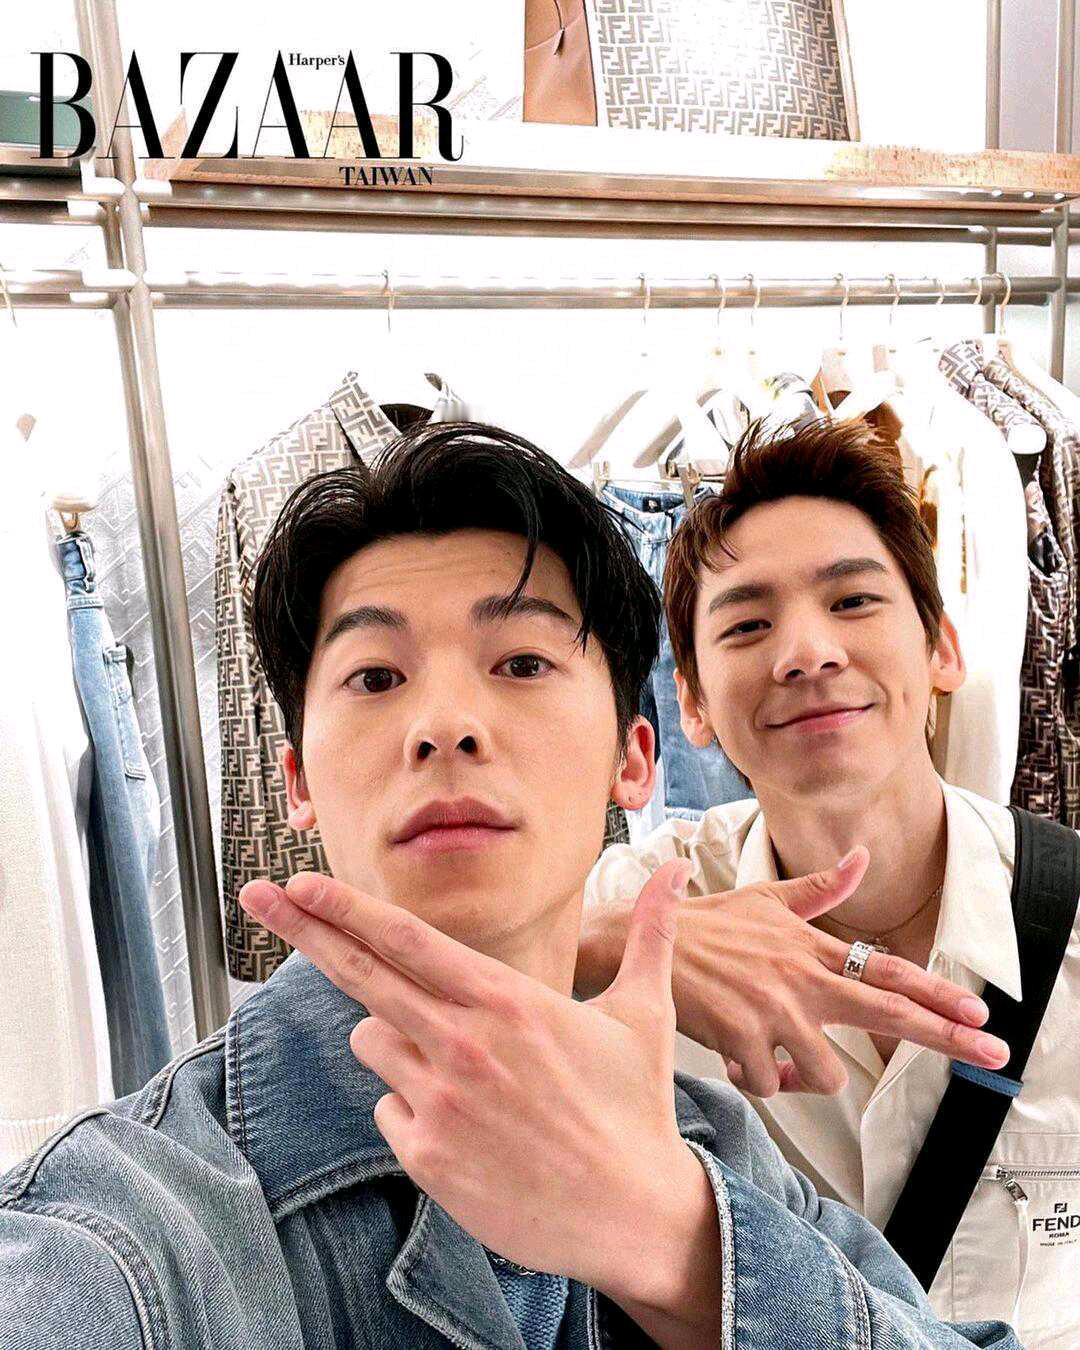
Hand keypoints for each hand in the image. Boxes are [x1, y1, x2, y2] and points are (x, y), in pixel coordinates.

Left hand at [239, 862, 722, 1323]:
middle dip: (304, 929)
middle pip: (361, 975)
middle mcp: (463, 1044)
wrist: (634, 1214)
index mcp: (507, 1001)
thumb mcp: (645, 1014)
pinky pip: (388, 1109)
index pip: (407, 941)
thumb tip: (678, 873)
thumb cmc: (636, 1108)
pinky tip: (471, 1126)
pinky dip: (413, 1108)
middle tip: (257, 897)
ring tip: (466, 1071)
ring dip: (398, 1043)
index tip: (301, 881)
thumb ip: (649, 935)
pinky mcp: (426, 1156)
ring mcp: (439, 1102)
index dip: (347, 907)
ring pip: (374, 1043)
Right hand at [663, 848, 1008, 1096]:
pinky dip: (759, 1080)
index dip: (936, 991)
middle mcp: (799, 978)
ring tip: (778, 1056)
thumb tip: (862, 857)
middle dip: (945, 1035)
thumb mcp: (763, 899)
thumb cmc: (703, 926)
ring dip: (807, 1074)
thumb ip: (819, 890)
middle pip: (886, 1012)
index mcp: (808, 947)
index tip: (976, 1011)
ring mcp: (772, 1010)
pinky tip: (738, 1058)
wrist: (636, 942)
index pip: (884, 969)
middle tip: (990, 1054)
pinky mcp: (740, 1039)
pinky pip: (771, 1085)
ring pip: (827, 1072)